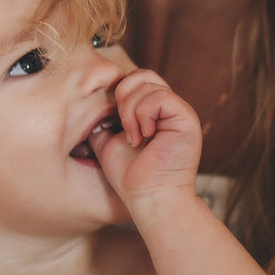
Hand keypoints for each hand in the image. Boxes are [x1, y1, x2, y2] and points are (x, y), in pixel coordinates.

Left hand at [90, 69, 201, 209]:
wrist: (149, 199)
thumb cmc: (131, 177)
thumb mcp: (108, 141)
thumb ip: (103, 120)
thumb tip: (88, 103)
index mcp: (155, 111)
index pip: (135, 80)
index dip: (118, 94)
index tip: (113, 124)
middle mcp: (170, 108)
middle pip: (141, 75)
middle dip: (122, 96)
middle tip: (123, 127)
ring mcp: (180, 111)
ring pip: (147, 83)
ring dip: (131, 110)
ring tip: (134, 137)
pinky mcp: (186, 117)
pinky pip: (159, 97)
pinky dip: (143, 114)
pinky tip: (144, 137)